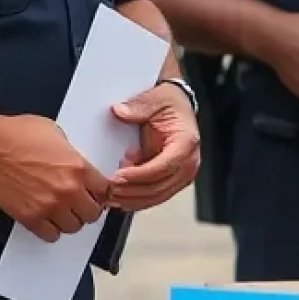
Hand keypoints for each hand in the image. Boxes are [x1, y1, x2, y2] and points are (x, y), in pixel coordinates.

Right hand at [0, 113, 110, 242]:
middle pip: (93, 214)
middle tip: (78, 203)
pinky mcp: (29, 217)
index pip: (105, 191)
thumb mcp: (56, 134)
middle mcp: (68, 190)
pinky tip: (46, 219)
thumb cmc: (17, 133)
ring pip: (73, 227)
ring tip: (61, 212)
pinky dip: (50, 230)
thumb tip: (75, 165)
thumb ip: (71, 154)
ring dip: (69, 220)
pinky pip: (51, 235)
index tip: (95, 193)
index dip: (100, 192)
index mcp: (78, 168)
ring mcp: (49, 206)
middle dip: (87, 208)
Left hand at [108, 83, 200, 208]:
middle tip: (109, 189)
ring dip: (133, 199)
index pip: (163, 167)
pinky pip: (156, 195)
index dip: (139, 175)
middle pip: (159, 187)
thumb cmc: (170, 104)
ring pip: (157, 196)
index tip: (118, 177)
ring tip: (112, 197)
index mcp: (186, 144)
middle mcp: (189, 162)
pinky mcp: (173, 180)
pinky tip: (121, 198)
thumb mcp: (154, 99)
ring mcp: (183, 174)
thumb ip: (138, 107)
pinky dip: (138, 199)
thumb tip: (120, 111)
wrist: (177, 106)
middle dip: (132, 191)